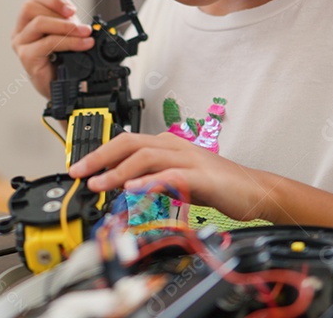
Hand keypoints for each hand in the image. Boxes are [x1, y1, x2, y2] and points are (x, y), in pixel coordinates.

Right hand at [11, 0, 94, 97]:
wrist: (64, 88)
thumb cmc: (62, 57)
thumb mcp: (63, 25)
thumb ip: (57, 0)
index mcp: (27, 20)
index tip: (72, 7)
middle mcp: (20, 31)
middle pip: (31, 7)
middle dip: (58, 10)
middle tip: (79, 20)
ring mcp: (21, 45)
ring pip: (39, 23)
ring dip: (66, 26)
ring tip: (84, 33)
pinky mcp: (27, 58)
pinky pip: (47, 43)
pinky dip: (69, 42)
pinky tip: (82, 44)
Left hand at [68, 132, 270, 222]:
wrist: (253, 190)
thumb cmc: (216, 185)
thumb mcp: (175, 181)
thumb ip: (150, 180)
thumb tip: (121, 187)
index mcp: (167, 145)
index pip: (126, 142)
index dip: (100, 153)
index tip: (80, 168)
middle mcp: (175, 146)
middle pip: (130, 143)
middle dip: (100, 156)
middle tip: (79, 172)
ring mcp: (188, 159)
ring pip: (146, 157)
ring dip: (118, 171)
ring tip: (99, 184)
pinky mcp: (201, 176)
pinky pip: (171, 175)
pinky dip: (150, 181)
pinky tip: (133, 189)